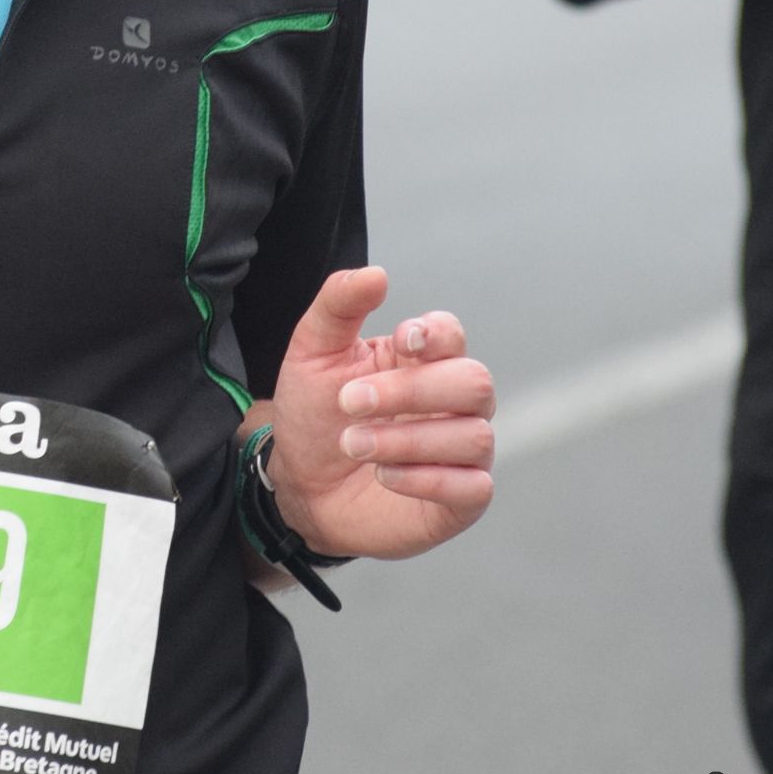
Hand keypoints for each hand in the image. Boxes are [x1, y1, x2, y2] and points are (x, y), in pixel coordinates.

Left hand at [260, 266, 493, 561]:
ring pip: (473, 435)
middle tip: (349, 402)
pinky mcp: (462, 500)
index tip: (401, 343)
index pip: (453, 335)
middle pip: (473, 382)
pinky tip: (383, 476)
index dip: (436, 336)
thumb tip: (375, 273)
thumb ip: (339, 306)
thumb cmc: (315, 417)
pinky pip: (473, 486)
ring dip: (405, 439)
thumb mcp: (312, 354)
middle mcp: (453, 403)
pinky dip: (426, 479)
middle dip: (411, 391)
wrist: (299, 488)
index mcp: (423, 361)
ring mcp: (463, 452)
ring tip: (352, 444)